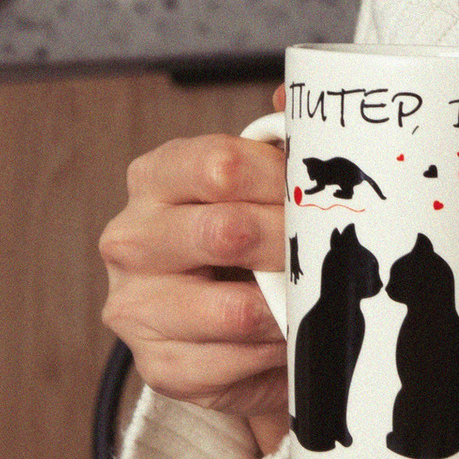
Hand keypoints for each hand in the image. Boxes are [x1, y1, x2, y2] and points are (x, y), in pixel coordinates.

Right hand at [98, 118, 289, 458]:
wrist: (221, 327)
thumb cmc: (243, 240)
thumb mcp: (258, 184)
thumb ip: (277, 141)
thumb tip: (292, 93)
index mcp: (156, 177)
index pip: (220, 165)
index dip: (282, 181)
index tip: (319, 197)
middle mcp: (131, 237)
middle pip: (225, 231)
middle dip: (290, 245)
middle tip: (327, 253)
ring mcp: (135, 305)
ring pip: (230, 310)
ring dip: (286, 310)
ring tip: (312, 303)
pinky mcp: (158, 365)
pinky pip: (230, 364)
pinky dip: (271, 356)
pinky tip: (286, 343)